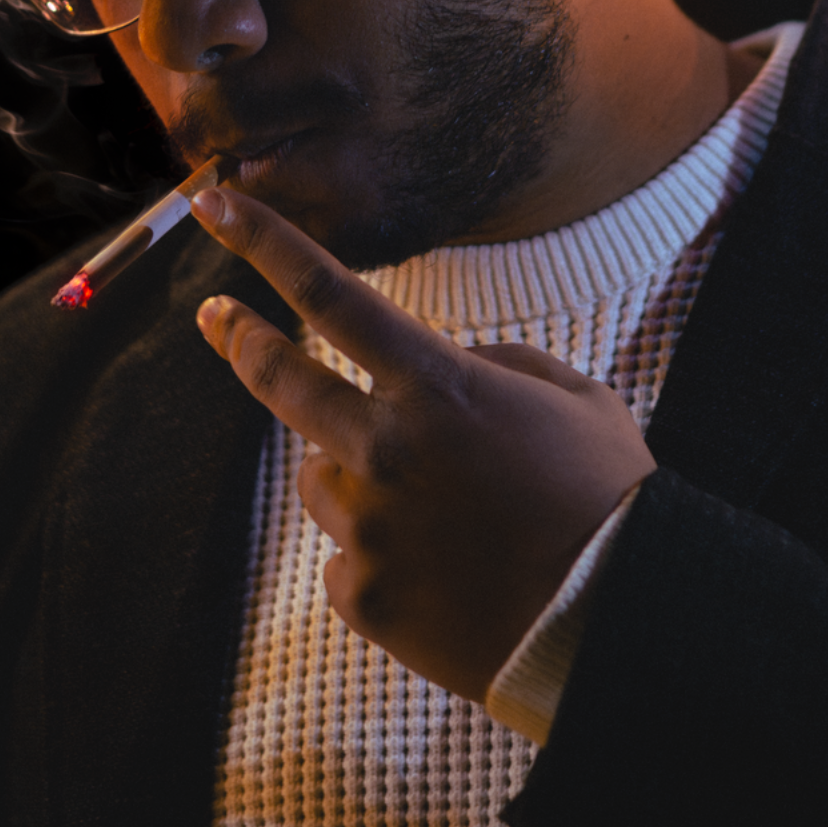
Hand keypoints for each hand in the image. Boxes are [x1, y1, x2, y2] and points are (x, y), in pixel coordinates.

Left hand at [191, 185, 656, 702]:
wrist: (614, 623)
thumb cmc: (605, 496)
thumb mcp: (570, 396)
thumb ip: (494, 364)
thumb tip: (438, 367)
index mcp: (437, 385)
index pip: (329, 292)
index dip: (263, 241)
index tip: (214, 203)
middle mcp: (386, 448)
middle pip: (280, 377)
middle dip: (238, 337)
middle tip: (213, 316)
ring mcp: (368, 527)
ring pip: (322, 477)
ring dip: (356, 473)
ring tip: (441, 510)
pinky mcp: (363, 596)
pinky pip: (346, 556)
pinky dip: (382, 552)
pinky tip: (444, 571)